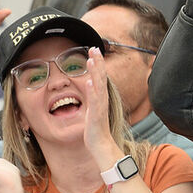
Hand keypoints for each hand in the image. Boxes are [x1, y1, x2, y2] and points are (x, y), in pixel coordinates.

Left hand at [77, 48, 121, 165]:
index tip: (94, 50)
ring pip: (99, 85)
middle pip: (101, 76)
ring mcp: (100, 106)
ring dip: (95, 72)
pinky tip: (90, 81)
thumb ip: (92, 97)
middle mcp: (102, 99)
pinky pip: (95, 100)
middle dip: (98, 62)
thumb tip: (90, 86)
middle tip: (95, 48)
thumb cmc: (96, 128)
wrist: (100, 144)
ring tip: (92, 60)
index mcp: (100, 97)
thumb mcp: (93, 109)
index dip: (97, 63)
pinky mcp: (97, 114)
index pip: (100, 76)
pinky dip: (93, 90)